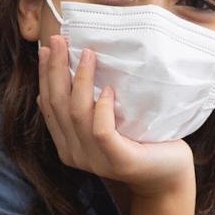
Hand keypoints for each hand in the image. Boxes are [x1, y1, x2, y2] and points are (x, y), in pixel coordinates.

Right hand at [37, 36, 193, 196]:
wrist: (169, 175)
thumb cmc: (142, 143)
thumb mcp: (109, 123)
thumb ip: (88, 109)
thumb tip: (67, 76)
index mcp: (68, 144)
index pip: (49, 105)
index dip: (45, 75)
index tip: (47, 48)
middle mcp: (75, 153)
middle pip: (58, 105)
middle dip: (55, 69)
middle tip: (59, 40)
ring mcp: (96, 160)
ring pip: (77, 114)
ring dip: (81, 80)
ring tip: (88, 54)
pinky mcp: (119, 161)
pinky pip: (101, 131)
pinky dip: (103, 108)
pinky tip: (110, 90)